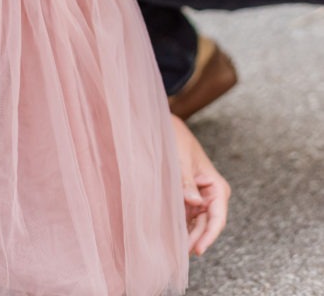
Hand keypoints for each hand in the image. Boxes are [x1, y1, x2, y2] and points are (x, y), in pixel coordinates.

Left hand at [171, 115, 229, 255]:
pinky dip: (181, 227)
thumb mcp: (181, 161)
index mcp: (216, 187)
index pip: (217, 218)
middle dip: (195, 239)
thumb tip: (195, 203)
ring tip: (174, 250)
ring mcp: (199, 199)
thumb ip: (187, 183)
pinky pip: (187, 218)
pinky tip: (171, 237)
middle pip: (206, 226)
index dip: (209, 236)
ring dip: (187, 236)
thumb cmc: (177, 140)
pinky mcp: (188, 199)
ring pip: (196, 225)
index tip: (198, 249)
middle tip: (180, 254)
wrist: (165, 128)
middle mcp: (211, 196)